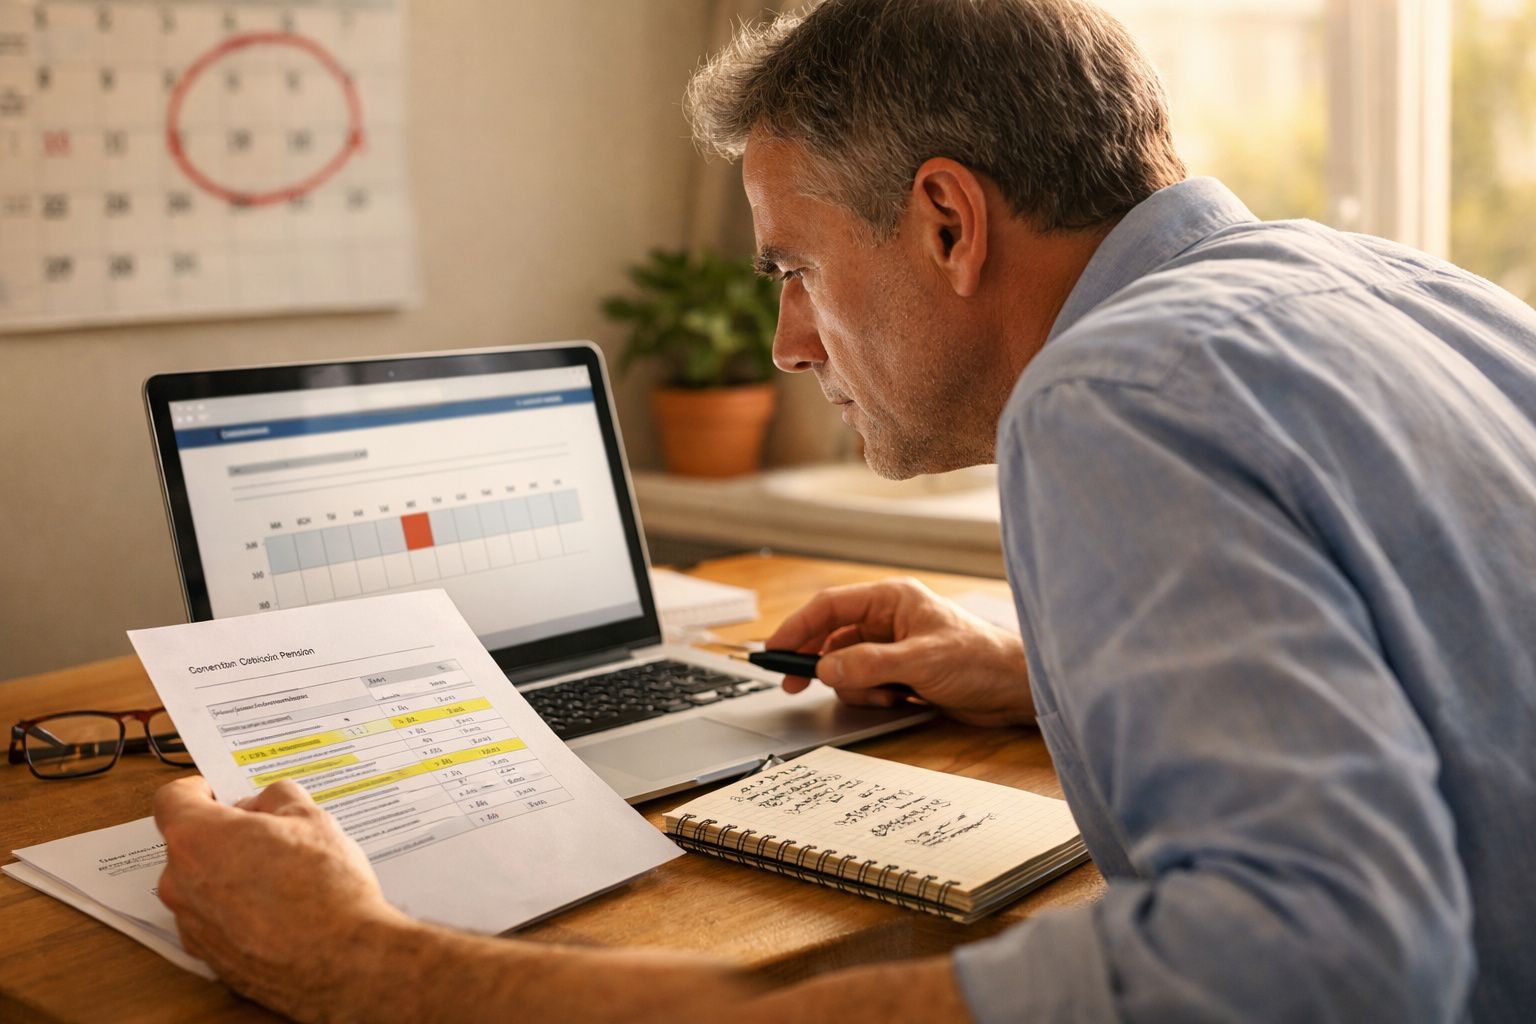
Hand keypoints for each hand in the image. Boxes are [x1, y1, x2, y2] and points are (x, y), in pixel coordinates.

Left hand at [153, 777, 405, 1020]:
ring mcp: (192, 924)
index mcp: (197, 839)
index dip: (198, 789)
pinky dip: (237, 909)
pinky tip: (278, 909)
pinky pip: (214, 918)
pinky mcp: (209, 956)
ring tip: (281, 875)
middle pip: (190, 843)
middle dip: (224, 834)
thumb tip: (264, 804)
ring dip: (230, 873)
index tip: (218, 791)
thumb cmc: (323, 888)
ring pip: (202, 883)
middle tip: (269, 833)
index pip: (172, 799)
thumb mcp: (311, 817)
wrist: (341, 959)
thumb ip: (277, 798)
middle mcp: (181, 883)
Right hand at [763, 578, 1033, 726]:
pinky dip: (873, 697)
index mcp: (892, 600)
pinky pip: (865, 684)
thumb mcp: (920, 661)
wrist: (1014, 690)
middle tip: (793, 684)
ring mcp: (893, 647)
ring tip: (887, 695)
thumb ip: (869, 664)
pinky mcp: (900, 673)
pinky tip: (901, 701)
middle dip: (816, 662)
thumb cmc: (980, 660)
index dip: (798, 627)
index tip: (774, 649)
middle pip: (831, 637)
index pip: (830, 606)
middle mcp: (888, 620)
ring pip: (845, 666)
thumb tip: (825, 667)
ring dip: (856, 686)